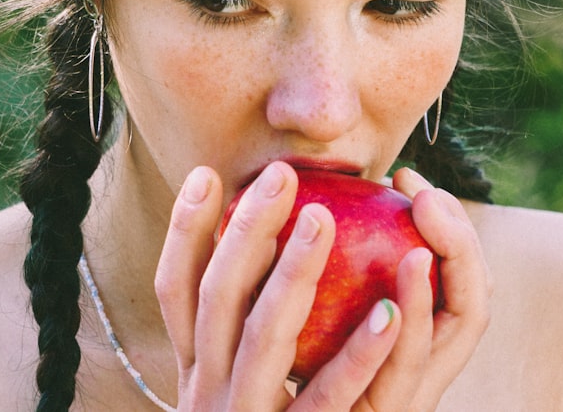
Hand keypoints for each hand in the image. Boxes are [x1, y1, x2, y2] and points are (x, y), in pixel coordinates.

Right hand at [154, 162, 490, 410]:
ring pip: (263, 338)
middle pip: (215, 299)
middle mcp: (208, 392)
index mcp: (195, 370)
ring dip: (293, 273)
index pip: (174, 289)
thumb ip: (237, 335)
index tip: (207, 174)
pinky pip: (325, 399)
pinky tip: (388, 311)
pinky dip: (356, 355)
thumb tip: (254, 260)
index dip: (185, 231)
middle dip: (243, 231)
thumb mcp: (232, 389)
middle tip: (280, 176)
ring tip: (324, 218)